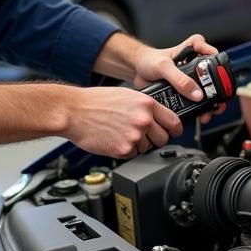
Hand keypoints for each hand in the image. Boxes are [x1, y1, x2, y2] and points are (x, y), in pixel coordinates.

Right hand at [64, 85, 182, 158]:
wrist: (74, 112)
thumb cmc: (95, 102)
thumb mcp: (127, 95)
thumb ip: (144, 107)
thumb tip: (156, 118)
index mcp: (146, 104)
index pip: (173, 121)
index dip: (175, 129)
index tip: (174, 132)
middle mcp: (143, 120)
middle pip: (163, 138)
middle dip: (155, 139)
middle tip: (143, 135)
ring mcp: (134, 136)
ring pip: (147, 148)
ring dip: (138, 145)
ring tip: (121, 133)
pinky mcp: (123, 149)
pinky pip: (132, 155)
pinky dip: (125, 150)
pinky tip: (114, 139)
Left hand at [132, 34, 227, 124]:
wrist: (138, 72)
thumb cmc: (149, 61)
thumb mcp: (163, 66)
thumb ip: (179, 79)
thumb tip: (197, 93)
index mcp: (193, 50)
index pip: (210, 51)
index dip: (217, 63)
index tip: (219, 74)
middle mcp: (195, 64)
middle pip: (214, 77)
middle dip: (218, 92)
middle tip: (218, 103)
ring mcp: (191, 79)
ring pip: (207, 92)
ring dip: (210, 104)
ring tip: (208, 113)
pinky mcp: (185, 91)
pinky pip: (196, 101)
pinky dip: (199, 110)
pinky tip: (199, 115)